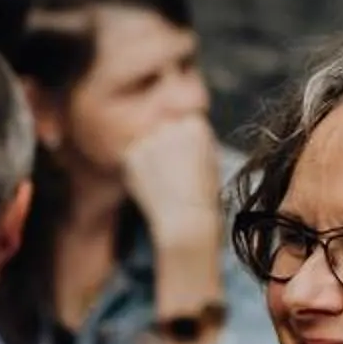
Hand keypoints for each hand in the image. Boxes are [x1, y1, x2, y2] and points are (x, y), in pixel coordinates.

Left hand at [121, 113, 226, 257]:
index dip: (186, 144)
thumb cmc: (203, 198)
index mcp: (195, 125)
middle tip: (173, 174)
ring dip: (152, 157)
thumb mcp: (211, 161)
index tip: (189, 161)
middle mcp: (171, 126)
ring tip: (165, 182)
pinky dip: (138, 170)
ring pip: (147, 143)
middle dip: (166, 146)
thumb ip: (196, 142)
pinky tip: (153, 186)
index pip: (186, 122)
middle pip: (165, 129)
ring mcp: (148, 139)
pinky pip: (133, 157)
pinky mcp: (131, 154)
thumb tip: (181, 136)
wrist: (186, 221)